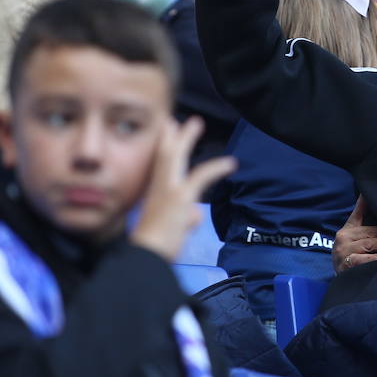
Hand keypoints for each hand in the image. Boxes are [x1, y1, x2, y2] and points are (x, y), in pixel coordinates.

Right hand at [130, 118, 235, 262]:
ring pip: (175, 156)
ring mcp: (167, 190)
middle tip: (174, 119)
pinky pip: (201, 176)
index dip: (161, 148)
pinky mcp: (180, 197)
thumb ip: (185, 219)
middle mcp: (156, 189)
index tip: (164, 131)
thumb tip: (195, 216)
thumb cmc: (154, 249)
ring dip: (185, 138)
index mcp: (152, 197)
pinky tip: (231, 163)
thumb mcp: (172, 230)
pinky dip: (216, 168)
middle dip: (170, 135)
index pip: (157, 167)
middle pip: (163, 155)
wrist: (146, 257)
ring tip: (195, 122)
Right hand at [332, 196, 376, 273]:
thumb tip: (365, 195)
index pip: (360, 214)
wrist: (342, 284)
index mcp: (346, 230)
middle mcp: (343, 239)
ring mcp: (344, 252)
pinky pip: (365, 259)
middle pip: (372, 232)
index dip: (369, 204)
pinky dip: (375, 258)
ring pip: (371, 243)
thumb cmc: (350, 257)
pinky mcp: (347, 265)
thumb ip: (360, 216)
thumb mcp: (352, 237)